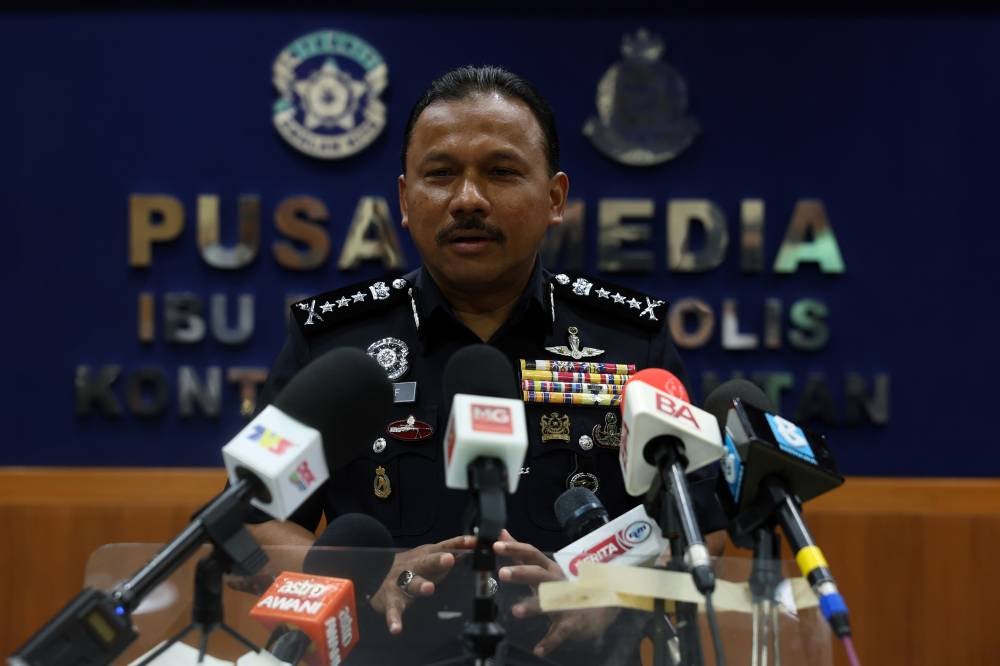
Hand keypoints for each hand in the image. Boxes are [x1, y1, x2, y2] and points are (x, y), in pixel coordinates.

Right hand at [370, 534, 474, 633]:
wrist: (375, 575)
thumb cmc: (412, 567)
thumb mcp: (430, 555)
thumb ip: (452, 549)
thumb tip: (475, 542)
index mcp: (425, 556)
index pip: (444, 547)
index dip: (458, 544)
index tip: (473, 542)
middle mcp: (413, 566)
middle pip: (426, 562)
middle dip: (437, 560)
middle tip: (449, 559)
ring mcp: (401, 582)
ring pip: (410, 583)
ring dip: (419, 585)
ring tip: (429, 588)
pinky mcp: (391, 600)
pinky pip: (393, 610)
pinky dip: (394, 620)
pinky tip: (396, 629)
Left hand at [494, 530, 619, 657]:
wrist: (601, 605)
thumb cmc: (564, 586)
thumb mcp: (542, 568)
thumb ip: (521, 553)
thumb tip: (501, 533)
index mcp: (549, 569)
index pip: (532, 554)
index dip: (515, 548)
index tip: (496, 545)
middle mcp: (557, 582)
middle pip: (539, 574)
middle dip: (521, 573)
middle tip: (502, 573)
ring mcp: (566, 602)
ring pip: (550, 602)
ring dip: (534, 606)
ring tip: (516, 611)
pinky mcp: (572, 623)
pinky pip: (560, 633)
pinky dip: (550, 642)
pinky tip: (538, 650)